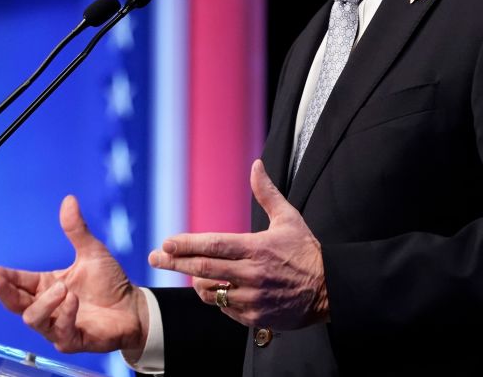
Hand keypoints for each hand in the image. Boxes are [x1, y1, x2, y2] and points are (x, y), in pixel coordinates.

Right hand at [0, 195, 149, 358]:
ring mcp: (57, 326)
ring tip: (62, 288)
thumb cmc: (109, 282)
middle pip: (15, 304)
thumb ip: (76, 230)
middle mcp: (48, 307)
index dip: (4, 278)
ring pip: (33, 319)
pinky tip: (72, 300)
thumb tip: (69, 199)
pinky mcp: (72, 340)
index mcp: (46, 286)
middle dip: (4, 292)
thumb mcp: (92, 252)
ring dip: (44, 303)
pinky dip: (64, 315)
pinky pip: (60, 332)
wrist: (134, 307)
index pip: (18, 282)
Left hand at [148, 159, 328, 329]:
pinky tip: (217, 290)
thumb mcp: (289, 218)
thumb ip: (267, 193)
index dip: (186, 244)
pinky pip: (225, 309)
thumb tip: (256, 165)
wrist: (330, 290)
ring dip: (196, 282)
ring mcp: (252, 298)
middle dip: (174, 263)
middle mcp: (251, 274)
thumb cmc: (306, 252)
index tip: (166, 242)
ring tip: (189, 274)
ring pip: (210, 292)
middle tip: (153, 258)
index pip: (213, 245)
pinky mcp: (255, 317)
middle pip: (203, 269)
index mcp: (257, 248)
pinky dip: (217, 298)